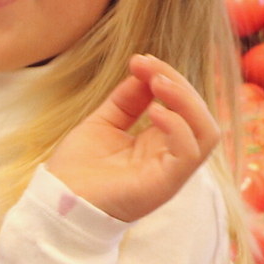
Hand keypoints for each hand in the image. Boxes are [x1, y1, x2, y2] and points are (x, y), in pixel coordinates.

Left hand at [46, 55, 219, 222]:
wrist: (56, 202)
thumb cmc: (77, 170)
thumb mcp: (103, 123)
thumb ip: (126, 100)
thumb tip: (144, 71)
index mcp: (158, 144)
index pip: (183, 106)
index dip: (168, 77)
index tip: (140, 60)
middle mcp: (169, 157)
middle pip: (198, 113)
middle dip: (178, 82)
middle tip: (148, 66)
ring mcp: (170, 172)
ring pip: (206, 131)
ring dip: (187, 100)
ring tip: (158, 83)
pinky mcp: (166, 184)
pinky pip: (190, 152)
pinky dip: (178, 126)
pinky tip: (154, 111)